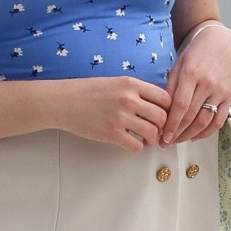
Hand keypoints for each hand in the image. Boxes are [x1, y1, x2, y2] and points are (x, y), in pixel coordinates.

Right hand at [57, 76, 171, 150]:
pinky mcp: (111, 133)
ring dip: (152, 139)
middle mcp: (129, 99)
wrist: (63, 102)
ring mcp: (120, 117)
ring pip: (152, 133)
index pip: (164, 98)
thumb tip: (155, 104)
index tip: (163, 115)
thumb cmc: (87, 92)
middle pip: (162, 117)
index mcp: (131, 84)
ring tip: (145, 139)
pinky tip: (132, 143)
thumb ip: (135, 91)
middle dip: (162, 126)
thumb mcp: (115, 82)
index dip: (167, 109)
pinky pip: (136, 146)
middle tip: (156, 130)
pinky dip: (138, 147)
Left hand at [160, 24, 230, 143]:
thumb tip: (161, 111)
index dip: (171, 125)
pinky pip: (219, 120)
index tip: (162, 137)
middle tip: (166, 143)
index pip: (180, 106)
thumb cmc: (197, 52)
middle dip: (177, 134)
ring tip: (178, 141)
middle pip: (191, 117)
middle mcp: (207, 84)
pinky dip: (207, 132)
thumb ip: (170, 87)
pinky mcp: (230, 96)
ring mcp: (220, 91)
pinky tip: (195, 136)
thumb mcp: (179, 65)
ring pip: (205, 121)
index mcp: (191, 74)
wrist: (223, 41)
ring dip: (189, 135)